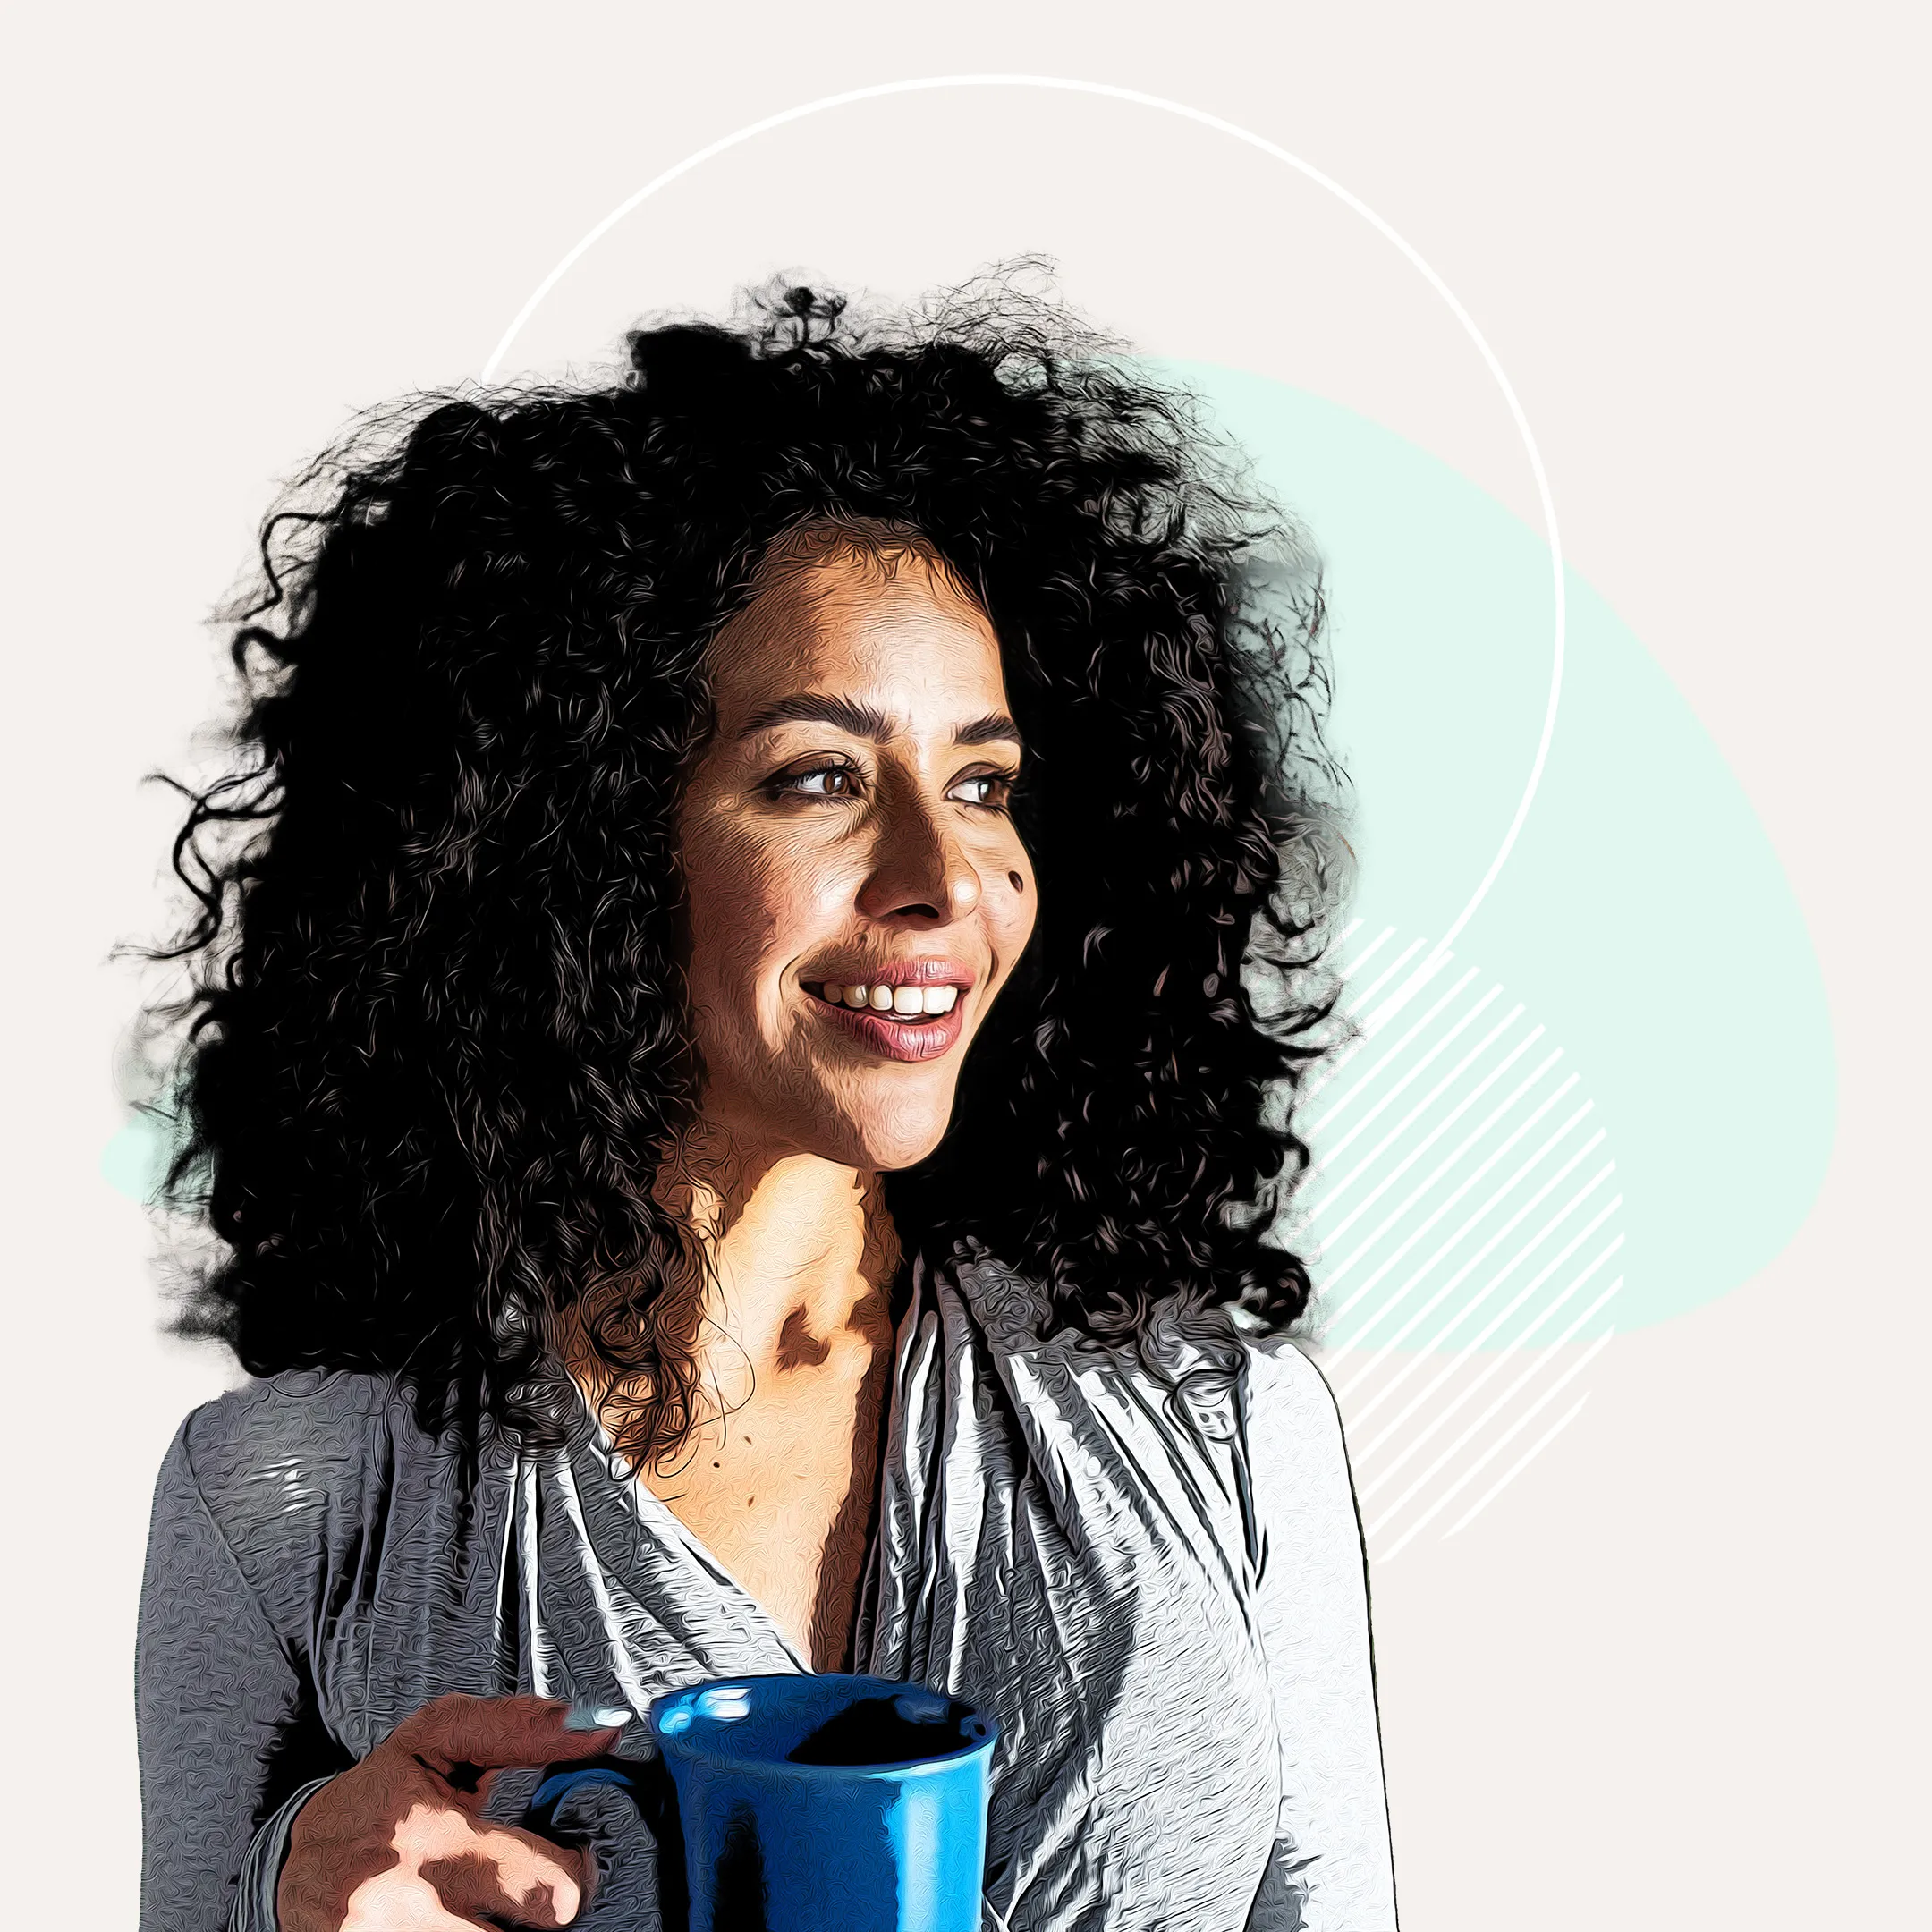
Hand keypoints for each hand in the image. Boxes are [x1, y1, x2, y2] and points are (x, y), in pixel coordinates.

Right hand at [276, 1693, 627, 1931]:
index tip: (573, 1856)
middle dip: (546, 1913)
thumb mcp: (438, 1740)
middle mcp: (412, 1905)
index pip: (548, 1883)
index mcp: (435, 1835)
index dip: (577, 1871)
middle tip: (534, 1893)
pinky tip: (455, 1923)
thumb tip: (603, 1727)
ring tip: (485, 1908)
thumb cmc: (380, 1798)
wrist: (296, 1864)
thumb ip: (521, 1729)